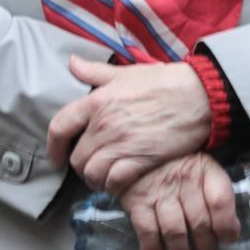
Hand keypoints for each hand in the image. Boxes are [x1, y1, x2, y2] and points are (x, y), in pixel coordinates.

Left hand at [47, 55, 209, 194]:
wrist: (196, 95)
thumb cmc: (163, 81)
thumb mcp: (125, 72)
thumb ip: (95, 72)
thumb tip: (72, 63)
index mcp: (97, 101)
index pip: (60, 127)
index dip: (53, 147)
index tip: (55, 157)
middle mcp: (104, 125)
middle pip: (77, 157)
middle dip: (81, 165)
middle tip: (91, 166)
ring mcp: (121, 144)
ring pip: (92, 173)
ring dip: (95, 179)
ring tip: (104, 177)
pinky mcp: (140, 160)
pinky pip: (114, 182)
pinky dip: (113, 187)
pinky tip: (119, 183)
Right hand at [118, 153, 239, 249]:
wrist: (143, 146)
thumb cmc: (178, 163)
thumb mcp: (203, 168)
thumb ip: (219, 196)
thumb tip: (231, 231)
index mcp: (204, 169)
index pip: (220, 201)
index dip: (227, 226)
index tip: (227, 237)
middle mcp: (183, 179)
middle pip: (200, 223)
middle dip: (205, 246)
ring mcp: (159, 191)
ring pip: (175, 232)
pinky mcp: (136, 201)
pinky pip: (147, 231)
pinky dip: (154, 249)